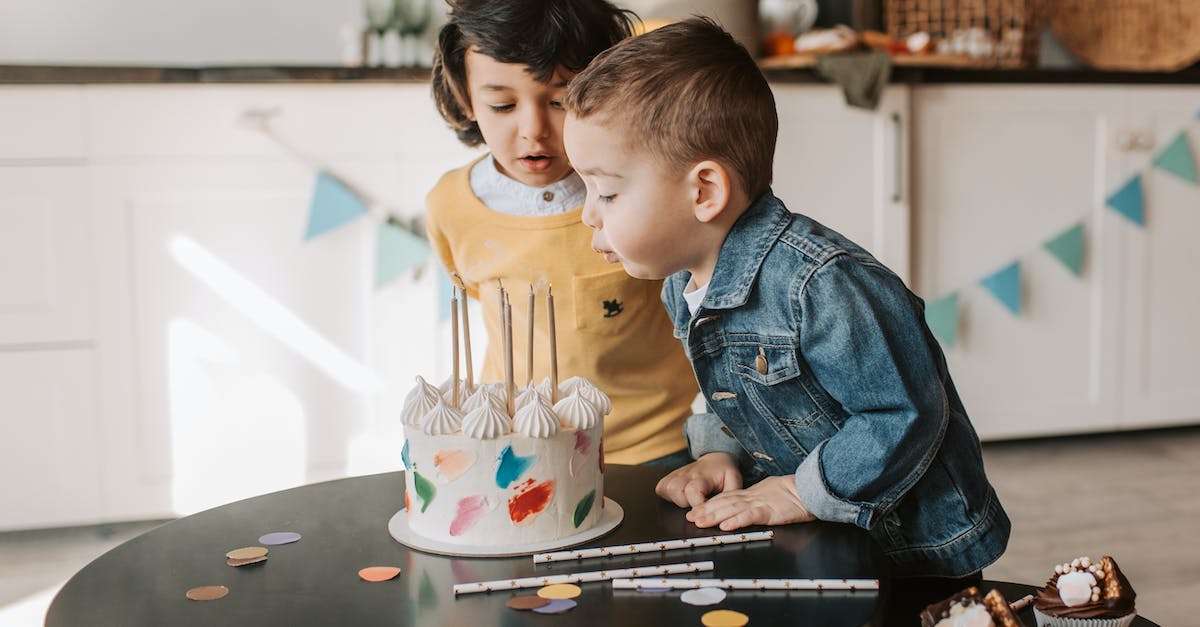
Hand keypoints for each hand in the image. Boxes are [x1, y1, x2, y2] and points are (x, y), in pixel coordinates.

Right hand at [655, 453, 741, 507]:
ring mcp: (675, 475)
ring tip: (690, 500)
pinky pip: (661, 489)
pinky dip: (668, 495)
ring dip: (677, 500)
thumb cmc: (724, 472)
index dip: (697, 505)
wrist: (716, 459)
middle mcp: (685, 474)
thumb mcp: (733, 481)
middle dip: (687, 504)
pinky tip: (680, 496)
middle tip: (699, 503)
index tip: (706, 511)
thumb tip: (728, 511)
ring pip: (666, 491)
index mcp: (702, 475)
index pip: (692, 491)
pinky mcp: (668, 478)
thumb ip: (731, 495)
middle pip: (676, 492)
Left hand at [685, 475, 815, 530]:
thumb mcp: (769, 496)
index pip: (725, 499)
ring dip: (713, 516)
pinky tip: (725, 526)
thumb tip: (743, 509)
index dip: (708, 505)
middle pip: (723, 504)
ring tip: (699, 521)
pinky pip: (749, 516)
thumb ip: (755, 502)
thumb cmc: (792, 494)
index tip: (694, 511)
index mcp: (751, 495)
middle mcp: (751, 498)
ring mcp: (759, 504)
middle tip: (689, 517)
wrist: (808, 490)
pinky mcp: (769, 512)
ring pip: (731, 509)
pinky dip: (736, 521)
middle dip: (705, 510)